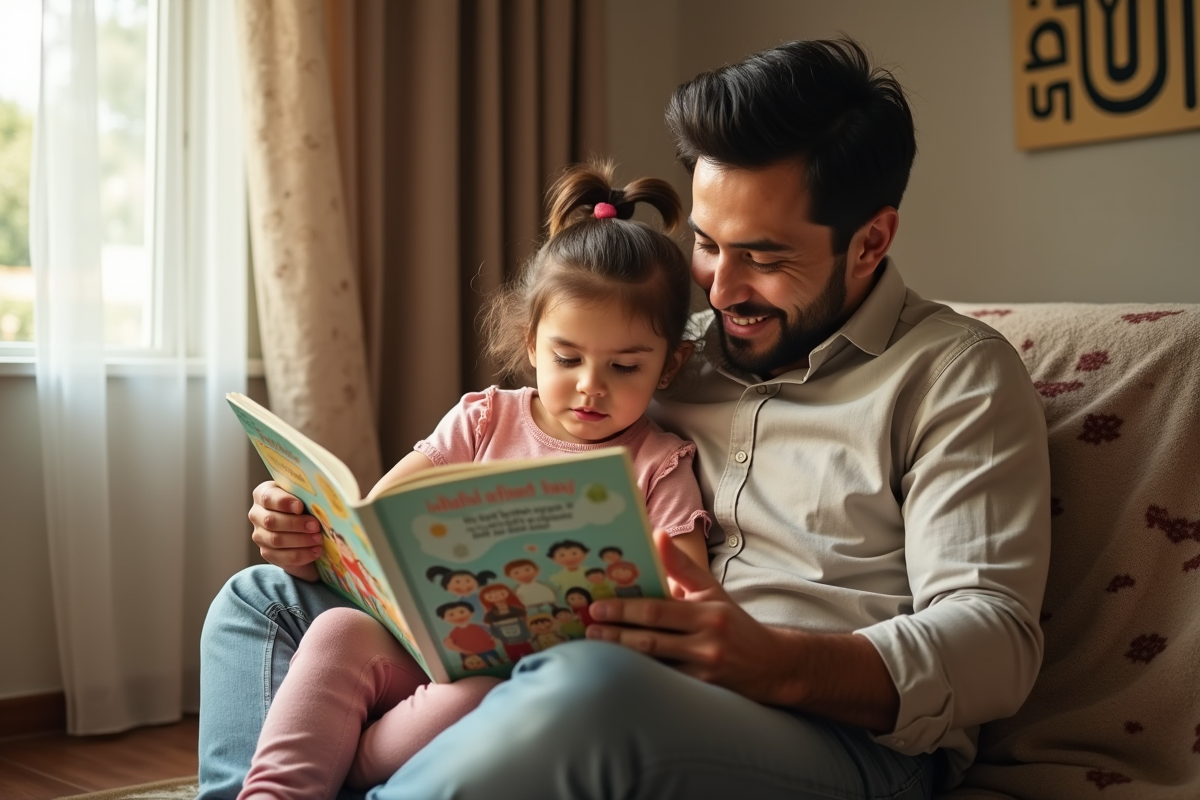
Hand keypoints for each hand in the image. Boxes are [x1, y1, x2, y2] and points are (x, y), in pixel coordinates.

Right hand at [248, 480, 322, 581]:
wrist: (306, 526)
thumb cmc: (305, 505)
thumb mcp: (304, 496)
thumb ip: (306, 495)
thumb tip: (320, 499)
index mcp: (263, 494)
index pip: (268, 497)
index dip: (283, 502)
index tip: (300, 507)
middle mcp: (257, 514)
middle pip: (271, 521)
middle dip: (296, 524)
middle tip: (315, 526)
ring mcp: (260, 535)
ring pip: (276, 540)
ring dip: (301, 540)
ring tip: (318, 539)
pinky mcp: (267, 553)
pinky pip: (282, 557)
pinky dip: (302, 554)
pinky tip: (316, 551)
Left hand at [585, 529, 798, 705]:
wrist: (771, 664)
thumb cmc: (732, 622)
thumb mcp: (712, 590)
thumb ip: (682, 565)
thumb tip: (656, 535)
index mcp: (708, 613)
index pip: (658, 610)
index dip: (625, 609)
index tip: (598, 607)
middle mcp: (707, 643)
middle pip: (651, 640)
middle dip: (616, 633)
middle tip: (589, 627)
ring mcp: (704, 671)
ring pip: (654, 664)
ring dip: (622, 655)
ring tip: (595, 646)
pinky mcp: (702, 691)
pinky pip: (664, 682)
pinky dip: (640, 674)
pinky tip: (618, 667)